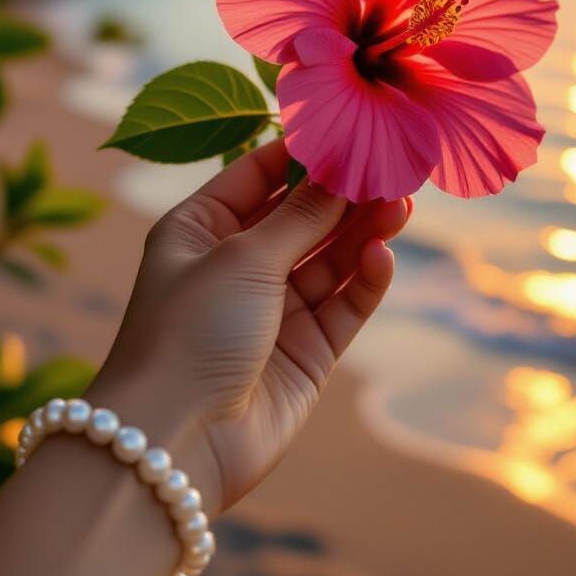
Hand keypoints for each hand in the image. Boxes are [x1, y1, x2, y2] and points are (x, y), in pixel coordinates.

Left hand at [87, 138, 410, 514]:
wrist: (175, 444)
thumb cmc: (189, 333)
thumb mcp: (243, 258)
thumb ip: (301, 214)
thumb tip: (341, 168)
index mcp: (202, 230)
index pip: (258, 174)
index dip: (304, 153)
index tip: (350, 131)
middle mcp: (237, 265)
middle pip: (302, 216)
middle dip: (344, 193)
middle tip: (392, 170)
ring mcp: (274, 309)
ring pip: (330, 258)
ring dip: (362, 231)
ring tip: (401, 204)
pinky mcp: (306, 350)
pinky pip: (343, 303)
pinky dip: (364, 279)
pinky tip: (382, 255)